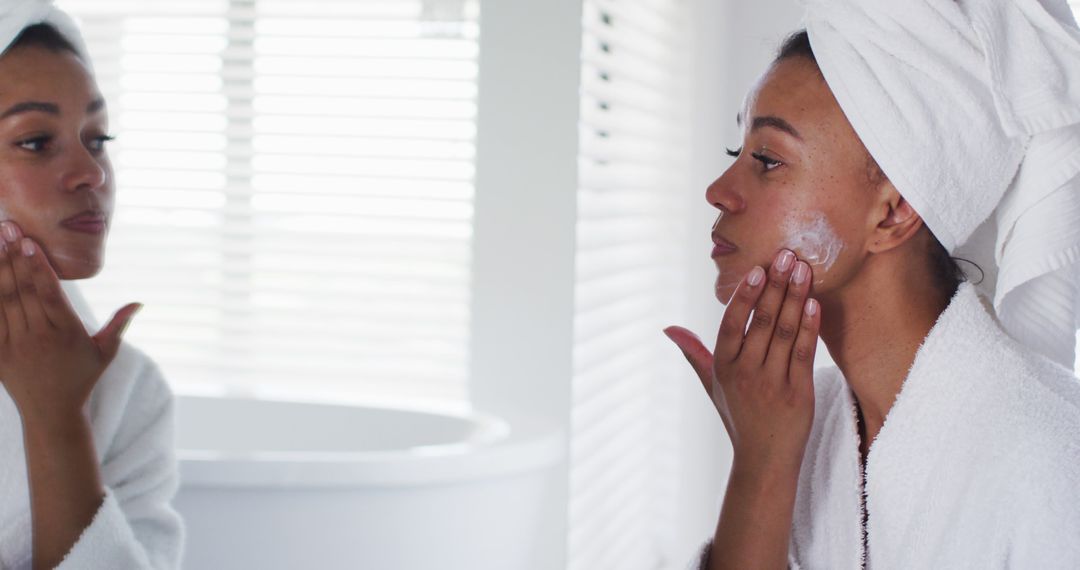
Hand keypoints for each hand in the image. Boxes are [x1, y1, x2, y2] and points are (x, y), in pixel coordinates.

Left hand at [0, 221, 139, 427]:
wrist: (51, 413)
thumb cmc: (81, 378)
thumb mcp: (105, 352)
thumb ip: (119, 324)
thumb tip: (139, 303)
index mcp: (65, 333)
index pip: (48, 293)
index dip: (37, 266)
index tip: (28, 241)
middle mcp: (37, 337)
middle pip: (23, 290)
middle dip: (13, 257)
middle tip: (7, 227)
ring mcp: (14, 344)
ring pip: (3, 300)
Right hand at [665, 249, 820, 475]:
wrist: (764, 459)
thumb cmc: (737, 417)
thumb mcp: (711, 385)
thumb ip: (694, 353)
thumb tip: (668, 329)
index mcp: (724, 367)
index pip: (732, 324)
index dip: (746, 296)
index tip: (759, 269)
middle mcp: (746, 373)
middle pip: (764, 321)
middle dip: (777, 285)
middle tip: (789, 255)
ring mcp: (773, 382)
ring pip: (787, 331)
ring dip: (797, 297)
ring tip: (805, 270)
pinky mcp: (799, 392)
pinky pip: (805, 352)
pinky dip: (811, 325)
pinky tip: (815, 302)